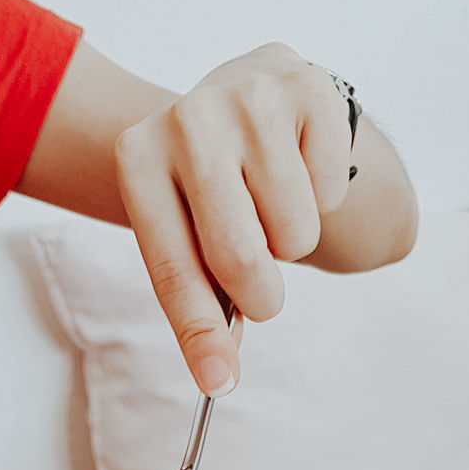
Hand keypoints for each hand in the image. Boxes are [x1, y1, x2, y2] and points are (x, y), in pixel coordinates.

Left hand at [114, 44, 353, 395]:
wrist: (249, 103)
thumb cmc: (211, 189)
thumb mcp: (186, 237)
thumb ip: (200, 302)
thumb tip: (221, 375)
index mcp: (138, 158)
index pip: (174, 268)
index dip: (200, 334)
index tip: (218, 383)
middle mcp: (187, 117)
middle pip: (241, 259)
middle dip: (260, 294)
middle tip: (260, 286)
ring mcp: (250, 95)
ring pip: (295, 235)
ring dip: (291, 243)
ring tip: (272, 205)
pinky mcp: (309, 86)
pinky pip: (330, 196)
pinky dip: (323, 200)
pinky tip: (299, 168)